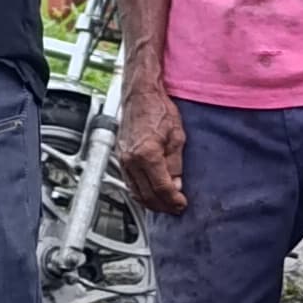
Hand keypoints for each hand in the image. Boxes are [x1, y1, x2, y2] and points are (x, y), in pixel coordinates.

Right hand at [119, 71, 187, 215]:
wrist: (140, 94)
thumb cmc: (158, 109)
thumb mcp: (177, 137)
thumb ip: (176, 164)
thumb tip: (176, 184)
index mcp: (147, 154)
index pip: (161, 188)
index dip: (173, 200)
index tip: (182, 204)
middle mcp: (131, 159)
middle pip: (147, 195)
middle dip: (163, 206)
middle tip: (175, 208)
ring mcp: (123, 159)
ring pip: (135, 192)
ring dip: (151, 202)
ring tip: (165, 204)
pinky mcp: (120, 157)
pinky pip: (129, 182)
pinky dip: (140, 192)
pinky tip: (150, 193)